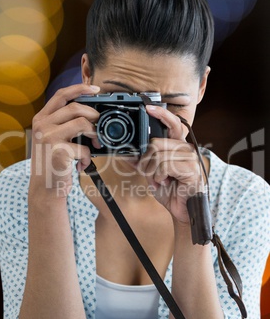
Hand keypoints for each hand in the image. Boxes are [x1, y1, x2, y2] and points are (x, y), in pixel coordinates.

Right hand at [29, 84, 99, 196]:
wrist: (44, 188)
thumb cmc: (52, 163)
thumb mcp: (52, 139)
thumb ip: (64, 124)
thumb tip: (91, 114)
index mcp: (41, 119)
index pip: (61, 95)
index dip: (80, 88)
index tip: (95, 89)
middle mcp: (42, 125)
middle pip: (76, 107)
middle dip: (94, 115)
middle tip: (100, 127)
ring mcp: (49, 137)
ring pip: (82, 123)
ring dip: (95, 134)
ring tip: (95, 145)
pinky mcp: (58, 152)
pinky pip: (84, 148)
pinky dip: (88, 157)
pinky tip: (83, 164)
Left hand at [138, 105, 202, 222]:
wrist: (182, 210)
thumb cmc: (171, 191)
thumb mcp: (152, 174)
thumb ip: (142, 162)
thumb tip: (127, 153)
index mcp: (178, 146)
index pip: (172, 124)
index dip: (161, 114)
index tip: (148, 108)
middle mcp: (186, 149)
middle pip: (156, 143)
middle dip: (146, 161)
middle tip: (149, 173)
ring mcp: (190, 158)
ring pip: (158, 155)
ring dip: (152, 172)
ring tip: (159, 180)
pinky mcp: (191, 169)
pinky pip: (164, 166)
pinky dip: (159, 177)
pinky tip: (165, 183)